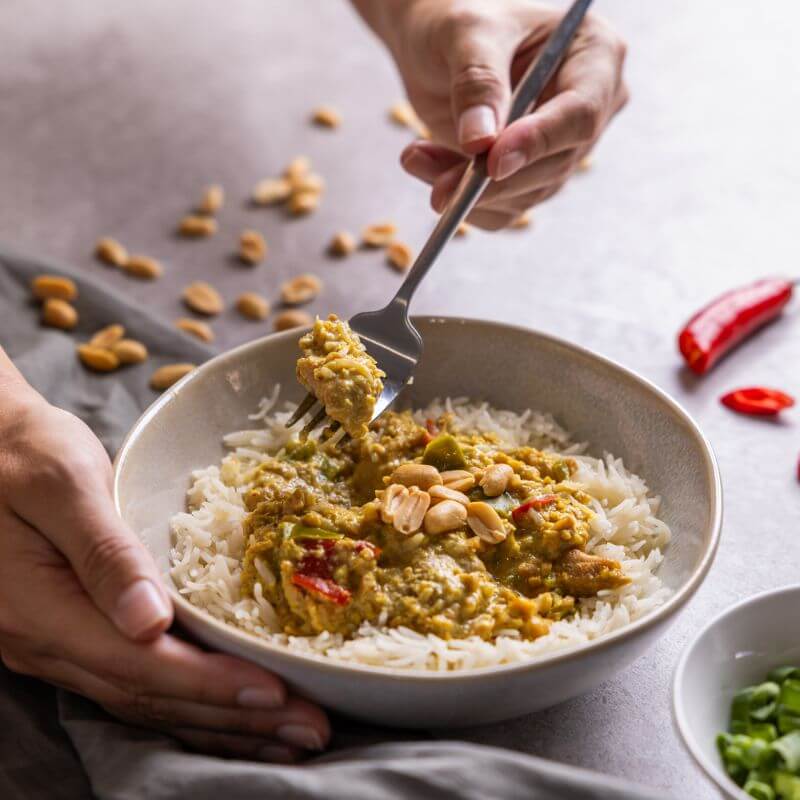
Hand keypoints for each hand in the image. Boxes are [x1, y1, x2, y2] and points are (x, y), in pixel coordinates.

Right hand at [0, 386, 328, 761]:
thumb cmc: (23, 453)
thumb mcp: (61, 484)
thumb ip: (103, 552)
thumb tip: (149, 620)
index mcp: (41, 610)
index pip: (140, 665)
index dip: (210, 684)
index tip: (275, 692)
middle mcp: (45, 645)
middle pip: (150, 697)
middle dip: (234, 718)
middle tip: (308, 728)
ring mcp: (56, 647)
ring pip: (145, 702)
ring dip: (219, 724)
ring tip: (285, 736)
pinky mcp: (74, 636)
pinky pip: (136, 684)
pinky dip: (190, 703)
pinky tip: (230, 711)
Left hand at [369, 0, 627, 228]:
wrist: (434, 44)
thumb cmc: (457, 19)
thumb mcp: (465, 33)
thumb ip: (477, 81)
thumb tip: (481, 142)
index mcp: (594, 54)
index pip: (580, 114)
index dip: (537, 143)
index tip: (491, 162)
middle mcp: (590, 107)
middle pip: (554, 165)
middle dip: (491, 181)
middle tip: (437, 183)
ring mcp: (561, 147)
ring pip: (526, 194)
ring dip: (468, 192)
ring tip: (415, 158)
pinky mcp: (531, 176)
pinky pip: (505, 210)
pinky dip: (465, 204)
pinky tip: (429, 171)